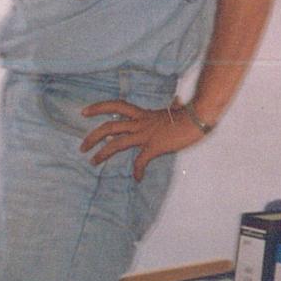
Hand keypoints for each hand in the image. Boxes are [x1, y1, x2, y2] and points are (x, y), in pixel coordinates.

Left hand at [80, 98, 205, 181]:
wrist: (197, 119)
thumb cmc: (189, 114)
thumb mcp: (176, 109)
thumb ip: (172, 107)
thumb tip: (176, 101)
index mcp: (143, 114)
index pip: (117, 106)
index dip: (99, 107)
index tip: (84, 112)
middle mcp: (140, 124)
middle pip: (110, 127)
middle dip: (93, 136)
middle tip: (82, 147)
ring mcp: (145, 136)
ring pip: (117, 143)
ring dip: (102, 153)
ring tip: (93, 161)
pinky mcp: (153, 147)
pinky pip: (140, 161)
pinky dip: (137, 170)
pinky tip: (137, 178)